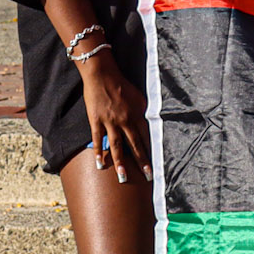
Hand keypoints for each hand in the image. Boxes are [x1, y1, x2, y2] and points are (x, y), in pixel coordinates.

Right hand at [79, 56, 151, 183]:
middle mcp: (125, 121)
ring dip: (120, 163)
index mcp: (137, 115)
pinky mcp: (96, 120)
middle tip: (148, 177)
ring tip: (122, 178)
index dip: (151, 151)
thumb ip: (143, 112)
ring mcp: (110, 122)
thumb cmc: (122, 85)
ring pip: (116, 146)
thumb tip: (148, 124)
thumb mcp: (139, 98)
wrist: (103, 75)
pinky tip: (100, 164)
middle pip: (135, 145)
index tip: (156, 163)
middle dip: (142, 162)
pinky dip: (98, 152)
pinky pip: (97, 139)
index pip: (146, 138)